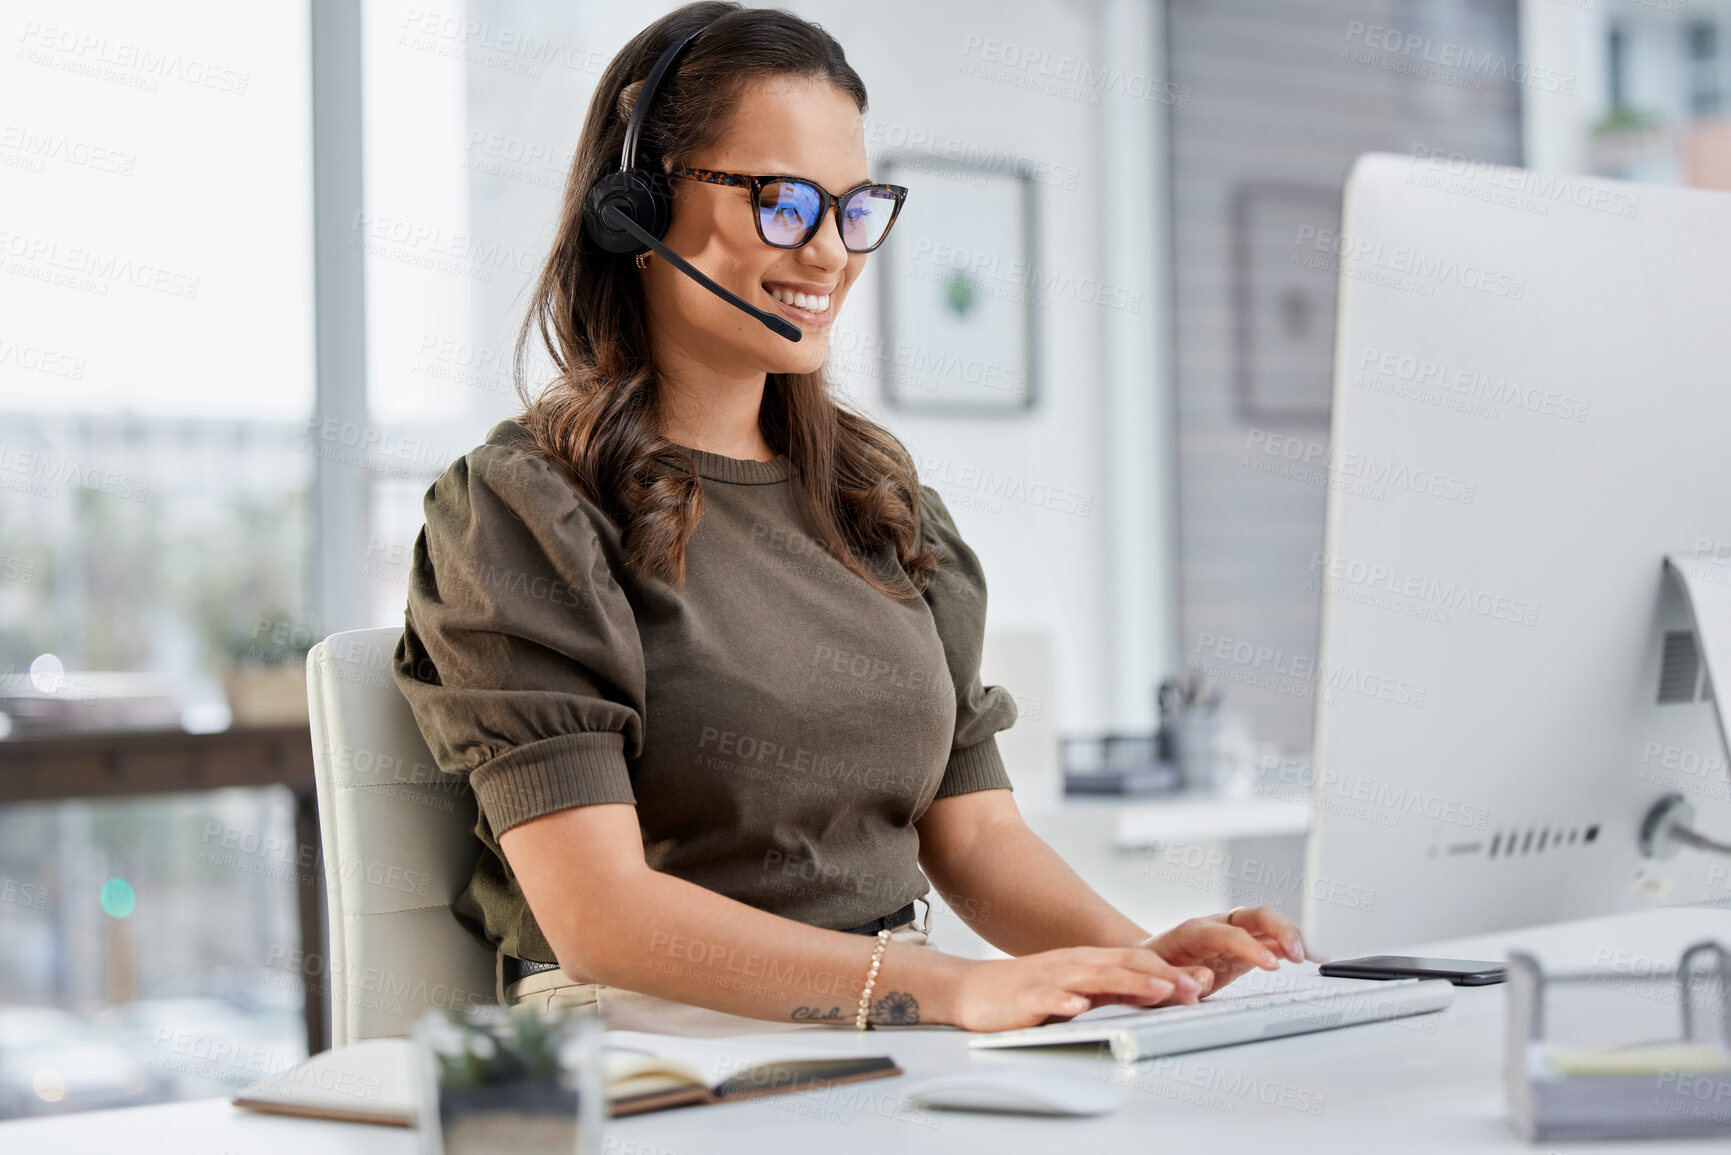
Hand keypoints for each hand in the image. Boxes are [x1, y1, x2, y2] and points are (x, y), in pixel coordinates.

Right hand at [949, 947, 1208, 1032]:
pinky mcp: (1025, 997)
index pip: (1134, 961)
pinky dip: (1064, 1001)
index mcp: (1087, 962)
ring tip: (1157, 990)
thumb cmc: (1028, 991)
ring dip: (1127, 983)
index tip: (1200, 983)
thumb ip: (1112, 991)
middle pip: (1123, 966)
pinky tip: (1078, 1007)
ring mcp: (1050, 979)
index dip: (1168, 971)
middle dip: (1161, 976)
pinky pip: (1046, 997)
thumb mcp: (1077, 989)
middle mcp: (1073, 965)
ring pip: (1093, 978)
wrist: (974, 990)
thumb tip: (1157, 994)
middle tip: (1194, 987)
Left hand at [1144, 906, 1311, 997]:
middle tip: (1300, 955)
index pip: (1228, 933)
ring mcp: (1233, 933)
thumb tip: (1203, 979)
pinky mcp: (1244, 946)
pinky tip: (1314, 955)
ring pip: (1268, 924)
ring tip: (1315, 956)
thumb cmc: (1151, 968)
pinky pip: (1272, 939)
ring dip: (1293, 936)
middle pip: (1254, 916)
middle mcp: (1217, 926)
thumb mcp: (1156, 977)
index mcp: (1194, 932)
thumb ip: (1178, 979)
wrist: (1148, 959)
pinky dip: (1293, 945)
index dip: (1252, 947)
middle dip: (1281, 930)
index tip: (1272, 965)